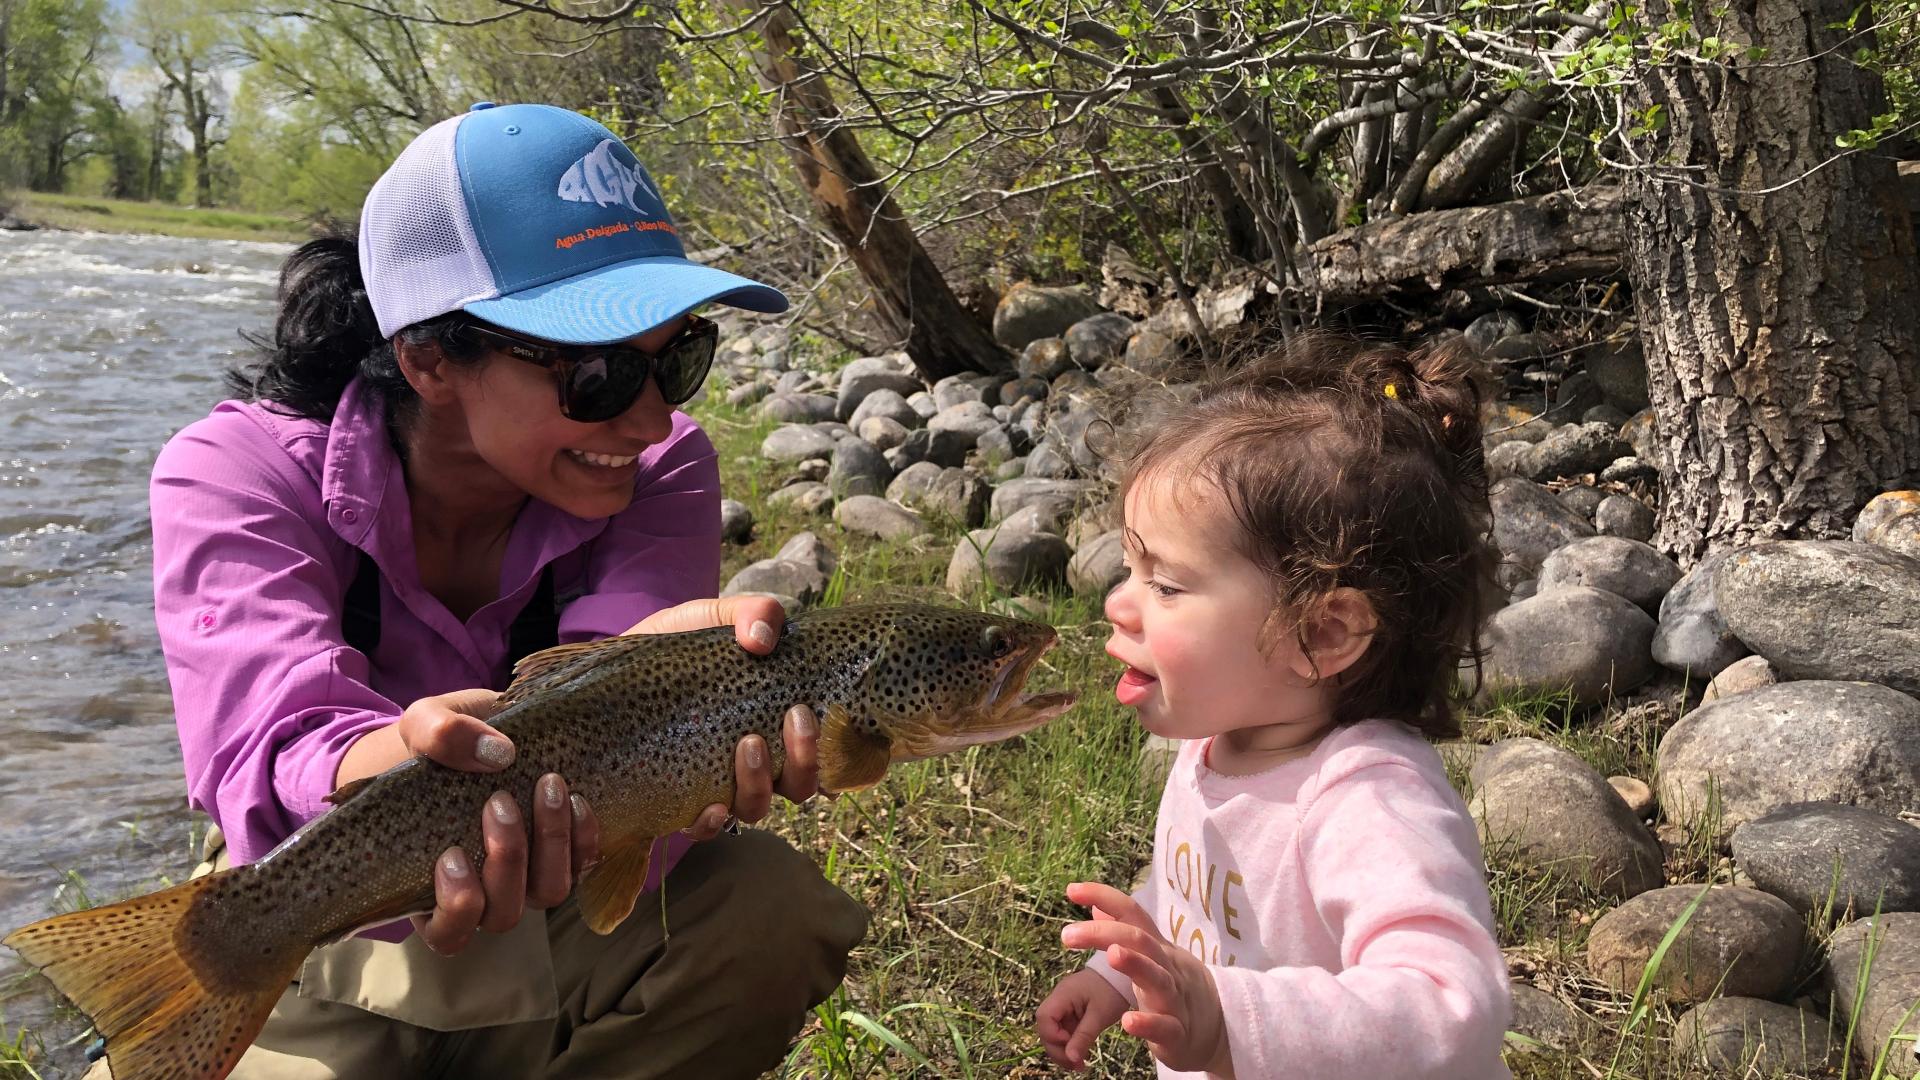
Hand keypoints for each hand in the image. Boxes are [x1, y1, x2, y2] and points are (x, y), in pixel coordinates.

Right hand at [334, 689, 604, 955]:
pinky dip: (584, 838)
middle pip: (504, 913)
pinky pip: (584, 866)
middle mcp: (484, 892)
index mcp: (431, 884)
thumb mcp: (422, 725)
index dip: (455, 908)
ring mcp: (527, 876)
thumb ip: (438, 734)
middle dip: (507, 861)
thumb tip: (496, 754)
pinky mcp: (563, 852)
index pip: (447, 932)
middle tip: (500, 802)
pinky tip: (575, 799)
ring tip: (547, 787)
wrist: (475, 730)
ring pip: (549, 893)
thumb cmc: (434, 742)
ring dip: (552, 845)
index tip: (453, 854)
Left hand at [624, 595, 820, 836]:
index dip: (825, 749)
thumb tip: (764, 640)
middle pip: (798, 786)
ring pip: (755, 808)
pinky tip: (707, 806)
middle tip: (794, 718)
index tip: (808, 711)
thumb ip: (749, 613)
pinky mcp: (675, 800)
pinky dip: (711, 823)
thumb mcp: (710, 616)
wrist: (613, 667)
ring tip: (747, 743)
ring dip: (760, 784)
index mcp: (772, 722)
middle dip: (804, 760)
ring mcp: (715, 782)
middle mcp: (752, 761)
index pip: (815, 751)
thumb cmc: (673, 644)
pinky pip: (703, 829)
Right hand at [1036, 968, 1128, 1069]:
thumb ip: (1083, 1036)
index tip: (1071, 1045)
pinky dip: (1070, 1045)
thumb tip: (1071, 1059)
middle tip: (1076, 1066)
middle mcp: (1058, 1000)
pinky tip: (1081, 1056)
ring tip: (1080, 1066)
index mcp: (1063, 994)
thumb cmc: (1112, 991)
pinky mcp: (1070, 1014)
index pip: (1044, 1017)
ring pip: (1053, 1033)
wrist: (1122, 976)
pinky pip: (1064, 1032)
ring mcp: (1063, 1007)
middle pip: (1046, 1028)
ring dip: (1063, 1050)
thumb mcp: (1100, 1016)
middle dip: (1058, 1049)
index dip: (1053, 1036)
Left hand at [1061, 882, 1234, 1076]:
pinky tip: (1128, 1022)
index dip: (1105, 897)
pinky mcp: (1177, 1033)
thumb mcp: (1152, 957)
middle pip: (1140, 941)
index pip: (1133, 914)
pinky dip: (1147, 1024)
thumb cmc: (1174, 988)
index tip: (1072, 889)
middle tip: (1067, 934)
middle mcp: (1166, 967)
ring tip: (1112, 955)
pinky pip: (1164, 1027)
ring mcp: (1174, 999)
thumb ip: (1126, 932)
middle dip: (1104, 933)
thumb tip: (1096, 906)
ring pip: (1157, 978)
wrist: (1219, 1028)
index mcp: (1157, 948)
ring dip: (1136, 964)